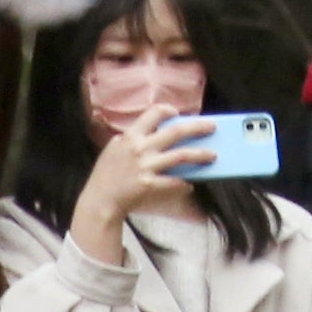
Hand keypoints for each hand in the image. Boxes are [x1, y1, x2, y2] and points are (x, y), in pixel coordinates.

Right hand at [72, 113, 211, 263]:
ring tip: (213, 155)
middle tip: (212, 127)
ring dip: (200, 154)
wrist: (99, 202)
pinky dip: (184, 183)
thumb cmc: (106, 175)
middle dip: (198, 127)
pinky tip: (190, 184)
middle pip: (176, 131)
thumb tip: (155, 131)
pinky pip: (174, 182)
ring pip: (181, 156)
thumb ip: (132, 138)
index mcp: (131, 136)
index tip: (178, 113)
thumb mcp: (114, 149)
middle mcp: (140, 148)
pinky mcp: (149, 184)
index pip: (153, 113)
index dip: (168, 110)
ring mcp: (145, 166)